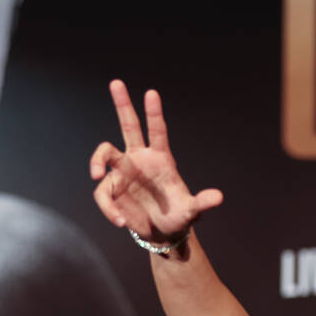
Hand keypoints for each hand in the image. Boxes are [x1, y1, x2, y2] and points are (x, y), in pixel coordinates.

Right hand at [90, 80, 222, 242]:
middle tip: (117, 82)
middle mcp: (139, 160)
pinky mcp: (113, 190)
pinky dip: (109, 208)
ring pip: (104, 155)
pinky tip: (122, 222)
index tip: (151, 93)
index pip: (157, 131)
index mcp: (161, 158)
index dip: (154, 113)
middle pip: (129, 126)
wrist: (163, 233)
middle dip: (123, 104)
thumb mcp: (192, 211)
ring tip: (96, 174)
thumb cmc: (179, 217)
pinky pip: (103, 192)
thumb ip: (202, 202)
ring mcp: (123, 173)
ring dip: (97, 162)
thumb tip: (219, 197)